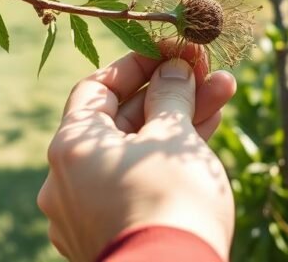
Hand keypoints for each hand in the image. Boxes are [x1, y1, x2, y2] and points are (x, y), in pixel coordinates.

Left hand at [37, 42, 235, 261]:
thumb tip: (173, 68)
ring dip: (174, 123)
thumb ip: (171, 95)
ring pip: (131, 154)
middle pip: (119, 121)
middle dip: (168, 93)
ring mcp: (84, 214)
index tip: (171, 51)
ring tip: (222, 96)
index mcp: (70, 147)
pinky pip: (133, 185)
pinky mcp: (108, 237)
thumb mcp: (173, 136)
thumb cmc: (170, 201)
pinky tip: (204, 135)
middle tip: (209, 73)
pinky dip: (162, 162)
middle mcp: (66, 180)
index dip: (135, 65)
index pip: (95, 88)